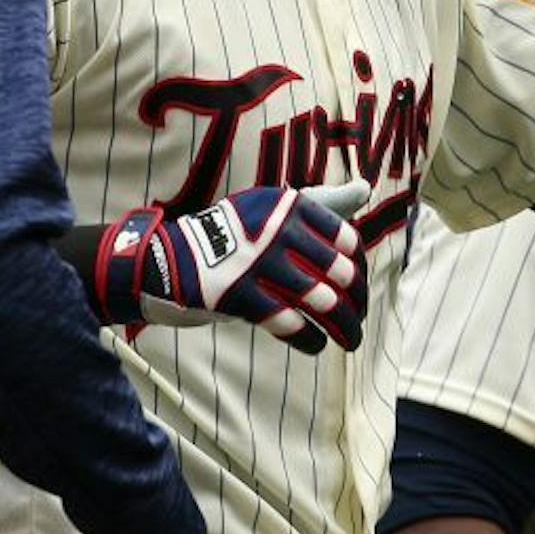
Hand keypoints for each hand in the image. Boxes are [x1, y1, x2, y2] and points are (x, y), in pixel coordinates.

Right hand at [95, 179, 369, 354]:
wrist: (169, 258)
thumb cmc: (235, 234)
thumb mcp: (274, 207)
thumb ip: (321, 202)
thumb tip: (365, 188)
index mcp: (289, 205)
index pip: (344, 239)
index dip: (357, 268)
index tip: (358, 287)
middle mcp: (277, 229)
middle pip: (338, 272)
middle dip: (356, 301)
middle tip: (360, 319)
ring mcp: (258, 262)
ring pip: (321, 300)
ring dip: (343, 326)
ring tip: (351, 340)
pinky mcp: (240, 295)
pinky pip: (288, 321)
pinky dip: (309, 338)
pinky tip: (317, 345)